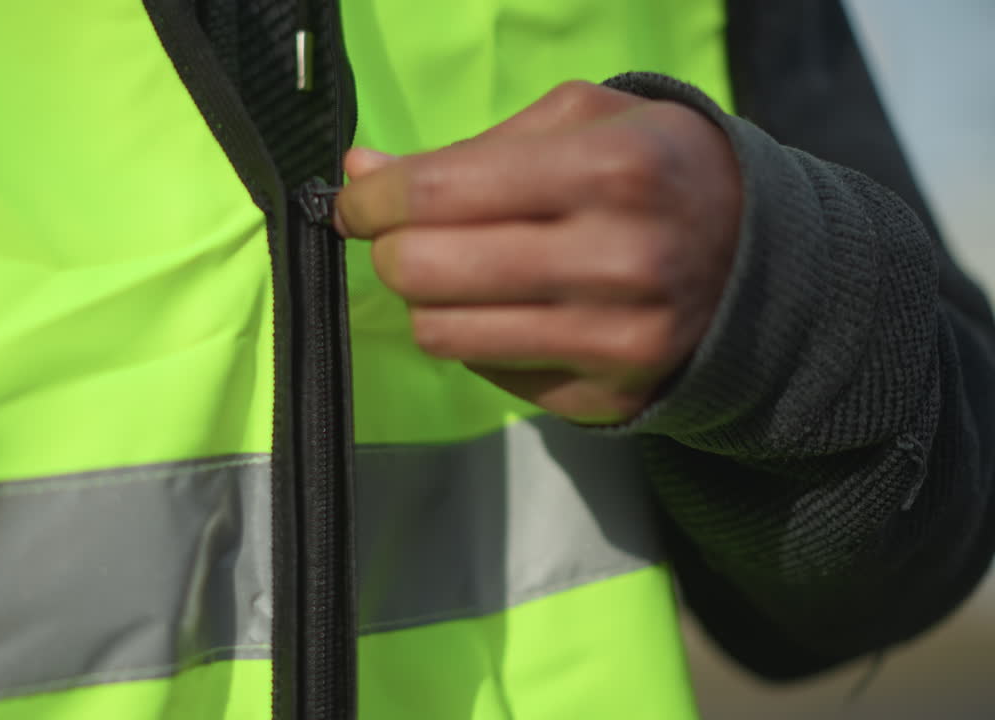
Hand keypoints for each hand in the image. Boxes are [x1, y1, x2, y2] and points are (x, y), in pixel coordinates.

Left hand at [334, 81, 741, 423]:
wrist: (755, 258)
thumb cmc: (654, 169)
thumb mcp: (583, 120)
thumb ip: (468, 146)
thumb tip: (360, 169)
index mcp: (609, 171)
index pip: (437, 193)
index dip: (372, 199)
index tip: (356, 200)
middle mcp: (617, 263)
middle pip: (423, 272)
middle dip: (389, 250)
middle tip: (401, 236)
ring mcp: (614, 344)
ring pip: (442, 334)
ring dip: (427, 300)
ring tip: (457, 272)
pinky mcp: (606, 399)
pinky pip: (487, 375)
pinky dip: (479, 339)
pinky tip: (514, 309)